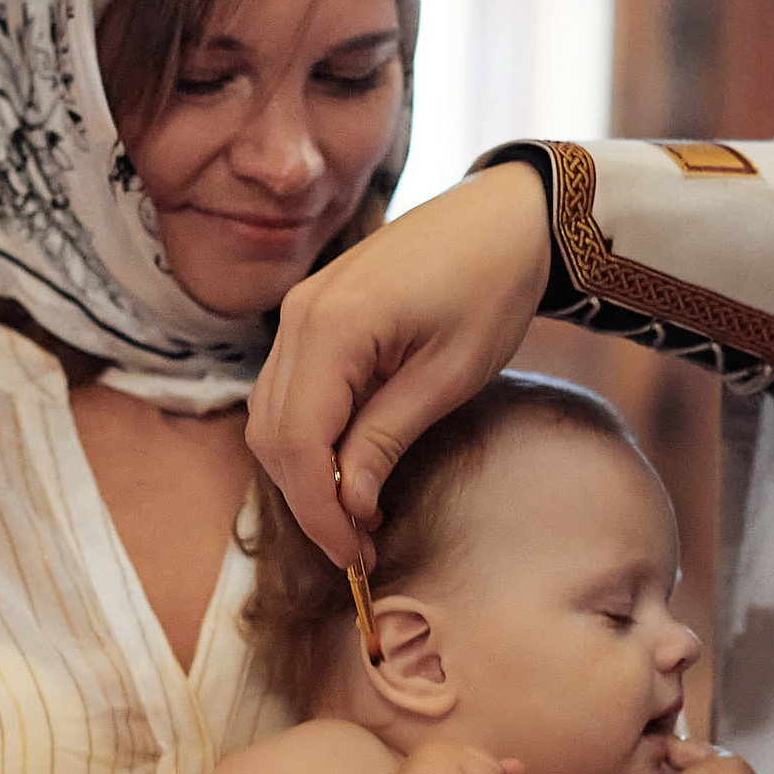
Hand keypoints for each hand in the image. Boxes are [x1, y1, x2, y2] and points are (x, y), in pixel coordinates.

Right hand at [248, 161, 549, 569]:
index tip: (354, 557)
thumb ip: (387, 438)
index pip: (298, 442)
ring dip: (303, 472)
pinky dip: (308, 437)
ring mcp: (299, 311)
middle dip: (307, 500)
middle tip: (358, 547)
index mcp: (333, 327)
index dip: (319, 510)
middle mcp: (298, 316)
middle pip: (271, 434)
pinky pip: (288, 390)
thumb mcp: (450, 375)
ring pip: (270, 416)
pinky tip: (349, 465)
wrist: (503, 216)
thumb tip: (349, 506)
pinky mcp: (311, 313)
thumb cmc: (491, 287)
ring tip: (356, 514)